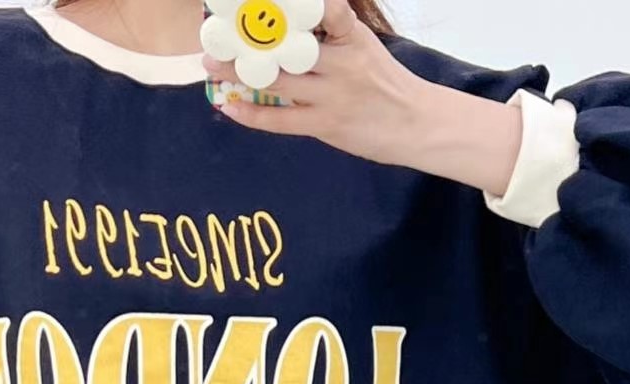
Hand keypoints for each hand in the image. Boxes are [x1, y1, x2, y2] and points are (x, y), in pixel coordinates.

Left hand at [201, 0, 522, 195]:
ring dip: (240, 73)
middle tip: (217, 32)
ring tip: (213, 66)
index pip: (322, 9)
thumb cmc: (385, 84)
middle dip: (249, 38)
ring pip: (278, 81)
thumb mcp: (363, 46)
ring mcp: (333, 95)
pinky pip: (281, 120)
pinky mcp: (327, 125)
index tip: (259, 0)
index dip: (291, 4)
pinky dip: (253, 115)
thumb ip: (332, 34)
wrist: (417, 124)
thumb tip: (291, 27)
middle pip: (287, 45)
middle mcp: (341, 61)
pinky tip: (230, 108)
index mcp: (352, 35)